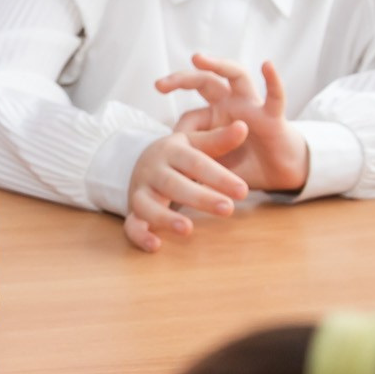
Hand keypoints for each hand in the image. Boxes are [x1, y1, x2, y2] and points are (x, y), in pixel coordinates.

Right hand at [124, 124, 249, 252]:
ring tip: (188, 229)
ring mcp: (140, 191)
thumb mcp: (196, 143)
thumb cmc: (179, 156)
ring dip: (165, 218)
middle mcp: (153, 171)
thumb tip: (244, 126)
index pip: (196, 162)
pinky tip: (156, 246)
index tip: (243, 191)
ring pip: (147, 205)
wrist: (142, 161)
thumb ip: (219, 139)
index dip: (219, 177)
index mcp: (171, 150)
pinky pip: (131, 225)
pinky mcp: (133, 211)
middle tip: (228, 209)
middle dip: (200, 197)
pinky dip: (141, 236)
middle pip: (173, 184)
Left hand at [159, 55, 309, 193]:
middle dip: (182, 79)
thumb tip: (167, 162)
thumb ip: (194, 160)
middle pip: (205, 82)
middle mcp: (231, 104)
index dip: (180, 131)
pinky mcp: (273, 116)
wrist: (279, 174)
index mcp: (215, 116)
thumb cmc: (245, 165)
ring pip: (236, 76)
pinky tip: (267, 65)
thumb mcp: (214, 164)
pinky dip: (273, 80)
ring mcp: (252, 106)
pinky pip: (275, 96)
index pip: (190, 116)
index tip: (171, 147)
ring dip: (218, 65)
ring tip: (197, 59)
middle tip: (160, 84)